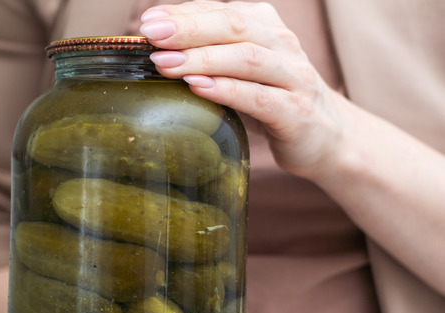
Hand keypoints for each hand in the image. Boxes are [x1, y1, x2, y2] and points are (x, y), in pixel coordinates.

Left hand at [139, 1, 348, 178]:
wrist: (326, 138)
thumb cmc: (271, 99)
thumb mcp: (240, 70)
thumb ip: (209, 55)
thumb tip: (156, 47)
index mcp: (265, 26)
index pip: (220, 10)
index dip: (183, 13)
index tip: (147, 22)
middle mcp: (282, 44)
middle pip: (233, 26)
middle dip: (188, 28)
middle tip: (152, 35)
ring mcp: (293, 77)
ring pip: (246, 58)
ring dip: (202, 59)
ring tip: (165, 64)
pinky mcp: (296, 112)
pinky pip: (259, 98)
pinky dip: (227, 90)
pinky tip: (198, 89)